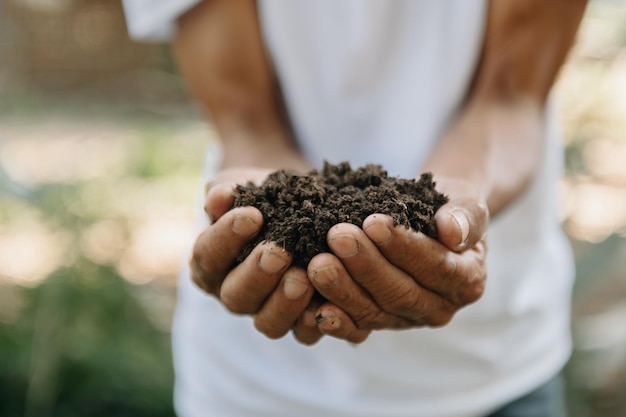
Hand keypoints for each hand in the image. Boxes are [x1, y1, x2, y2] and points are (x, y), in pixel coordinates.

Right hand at [190, 168, 320, 342]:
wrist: (299, 206)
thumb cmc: (263, 197)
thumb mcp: (242, 186)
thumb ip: (225, 192)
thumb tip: (220, 197)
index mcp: (210, 263)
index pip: (209, 255)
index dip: (227, 238)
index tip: (252, 216)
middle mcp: (233, 293)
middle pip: (236, 295)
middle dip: (258, 274)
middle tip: (279, 253)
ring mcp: (265, 312)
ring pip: (268, 322)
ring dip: (285, 303)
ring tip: (304, 278)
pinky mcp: (299, 322)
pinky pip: (304, 334)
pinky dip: (315, 323)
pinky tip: (328, 305)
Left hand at [306, 180, 488, 342]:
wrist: (430, 220)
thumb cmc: (446, 208)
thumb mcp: (464, 201)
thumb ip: (465, 216)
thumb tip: (452, 231)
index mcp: (467, 281)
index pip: (435, 267)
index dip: (403, 247)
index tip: (373, 222)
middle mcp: (439, 308)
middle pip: (401, 293)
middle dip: (366, 266)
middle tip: (337, 236)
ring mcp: (407, 320)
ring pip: (375, 311)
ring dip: (344, 289)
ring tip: (317, 264)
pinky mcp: (380, 322)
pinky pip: (358, 327)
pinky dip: (337, 320)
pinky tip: (317, 309)